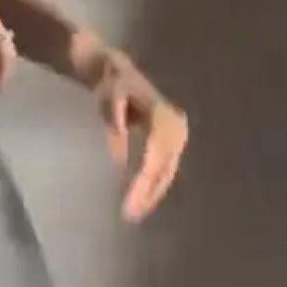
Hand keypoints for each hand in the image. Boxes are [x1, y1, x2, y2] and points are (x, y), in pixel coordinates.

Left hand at [93, 51, 188, 221]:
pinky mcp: (173, 140)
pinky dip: (156, 185)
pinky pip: (166, 167)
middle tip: (129, 217)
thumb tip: (120, 159)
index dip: (143, 182)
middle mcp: (176, 127)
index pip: (154, 157)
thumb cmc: (111, 84)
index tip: (128, 203)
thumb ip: (114, 121)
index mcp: (163, 117)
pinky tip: (144, 200)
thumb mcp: (108, 97)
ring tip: (135, 214)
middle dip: (148, 194)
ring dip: (153, 194)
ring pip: (167, 171)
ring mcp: (178, 133)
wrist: (117, 70)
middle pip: (163, 168)